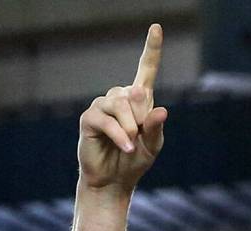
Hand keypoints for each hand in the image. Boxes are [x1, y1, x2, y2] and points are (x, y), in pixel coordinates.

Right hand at [78, 24, 167, 192]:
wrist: (113, 182)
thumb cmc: (133, 163)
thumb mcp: (152, 146)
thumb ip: (156, 128)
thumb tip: (160, 110)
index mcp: (138, 101)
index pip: (145, 70)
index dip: (151, 49)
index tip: (156, 28)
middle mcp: (119, 98)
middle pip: (135, 94)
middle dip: (142, 119)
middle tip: (138, 139)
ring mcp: (102, 106)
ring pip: (121, 105)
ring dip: (131, 127)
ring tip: (131, 145)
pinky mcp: (89, 119)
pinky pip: (107, 120)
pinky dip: (119, 135)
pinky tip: (126, 147)